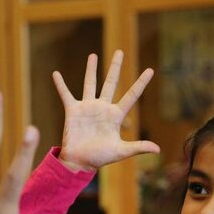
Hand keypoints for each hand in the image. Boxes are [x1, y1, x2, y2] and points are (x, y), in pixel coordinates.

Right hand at [54, 50, 158, 172]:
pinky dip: (60, 85)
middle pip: (111, 83)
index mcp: (115, 116)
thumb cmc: (100, 158)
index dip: (141, 83)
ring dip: (91, 69)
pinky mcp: (73, 111)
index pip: (131, 96)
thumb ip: (138, 147)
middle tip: (119, 51)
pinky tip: (55, 74)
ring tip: (93, 55)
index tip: (151, 70)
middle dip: (115, 67)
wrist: (79, 162)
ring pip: (90, 84)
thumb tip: (158, 149)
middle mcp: (102, 108)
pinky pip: (66, 94)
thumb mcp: (121, 152)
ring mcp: (87, 108)